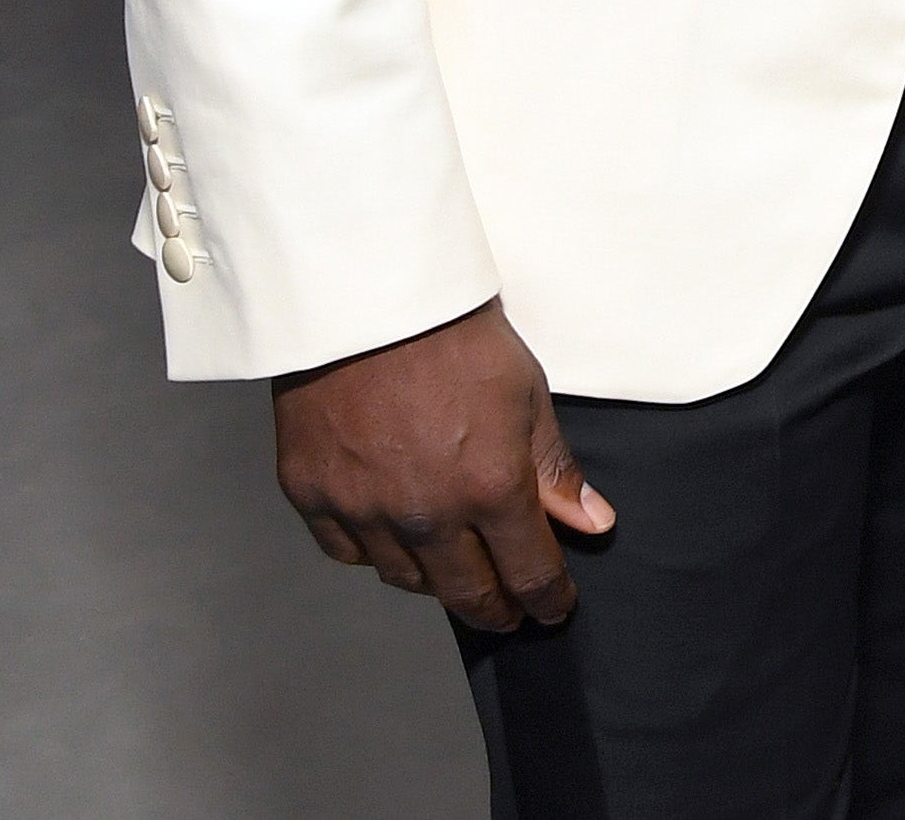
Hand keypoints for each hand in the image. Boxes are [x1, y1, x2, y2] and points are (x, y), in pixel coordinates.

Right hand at [270, 298, 613, 629]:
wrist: (368, 294)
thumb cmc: (456, 332)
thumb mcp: (526, 391)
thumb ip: (553, 469)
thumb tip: (592, 524)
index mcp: (489, 488)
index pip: (528, 574)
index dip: (547, 599)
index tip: (554, 607)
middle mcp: (426, 515)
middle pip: (467, 595)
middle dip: (497, 609)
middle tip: (510, 610)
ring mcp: (364, 511)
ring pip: (406, 580)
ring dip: (437, 579)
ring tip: (455, 565)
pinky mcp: (313, 497)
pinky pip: (349, 553)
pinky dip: (376, 550)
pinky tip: (394, 533)